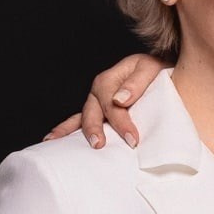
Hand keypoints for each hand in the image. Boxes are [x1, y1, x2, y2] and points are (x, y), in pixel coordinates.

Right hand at [44, 52, 166, 149]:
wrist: (160, 71)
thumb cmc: (155, 70)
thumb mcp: (149, 68)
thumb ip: (137, 83)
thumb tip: (120, 99)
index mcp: (109, 79)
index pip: (112, 103)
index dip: (121, 122)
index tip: (133, 140)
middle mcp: (98, 91)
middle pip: (92, 111)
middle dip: (94, 128)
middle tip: (99, 145)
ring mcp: (96, 102)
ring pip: (80, 117)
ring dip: (68, 130)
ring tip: (54, 143)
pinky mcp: (98, 112)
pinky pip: (79, 121)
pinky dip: (67, 130)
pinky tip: (54, 141)